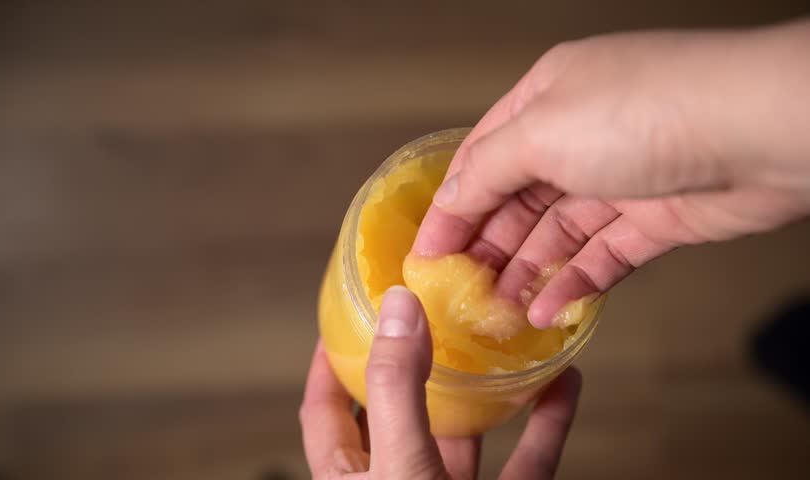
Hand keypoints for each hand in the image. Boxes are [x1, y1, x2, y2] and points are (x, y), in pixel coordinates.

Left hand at [301, 287, 581, 478]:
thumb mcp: (402, 465)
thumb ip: (399, 389)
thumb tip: (398, 306)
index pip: (325, 411)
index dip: (329, 365)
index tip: (344, 318)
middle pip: (401, 413)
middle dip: (417, 364)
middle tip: (433, 312)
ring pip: (469, 436)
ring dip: (488, 390)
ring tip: (500, 338)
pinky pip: (528, 465)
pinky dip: (546, 426)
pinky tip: (561, 384)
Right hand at [413, 19, 809, 328]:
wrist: (759, 130)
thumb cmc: (646, 111)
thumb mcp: (540, 132)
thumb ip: (486, 171)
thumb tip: (448, 200)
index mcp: (546, 98)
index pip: (482, 157)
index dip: (451, 207)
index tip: (426, 255)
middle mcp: (581, 134)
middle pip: (518, 199)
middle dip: (487, 246)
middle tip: (461, 294)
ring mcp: (620, 177)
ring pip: (558, 233)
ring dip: (527, 272)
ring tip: (499, 313)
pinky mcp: (656, 218)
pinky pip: (603, 256)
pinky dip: (575, 284)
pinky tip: (548, 311)